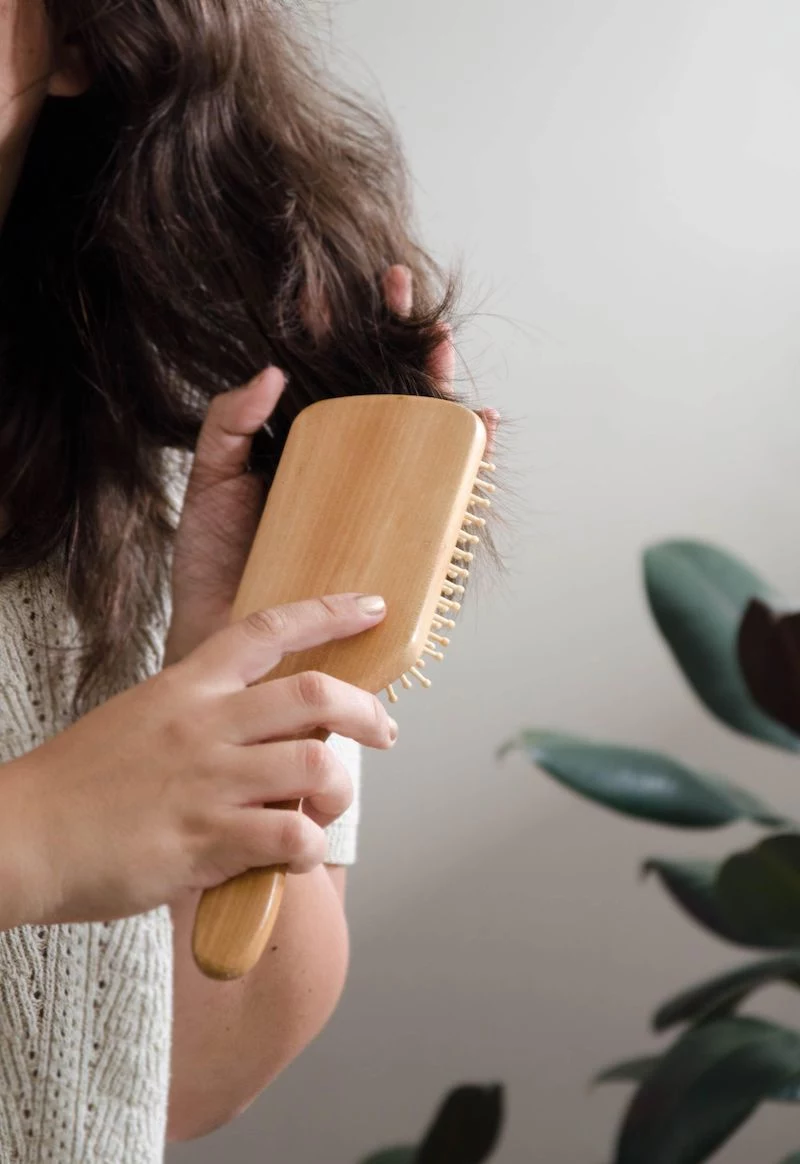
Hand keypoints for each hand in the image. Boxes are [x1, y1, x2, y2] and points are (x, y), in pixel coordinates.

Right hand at [2, 594, 394, 928]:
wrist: (21, 836)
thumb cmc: (79, 785)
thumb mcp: (140, 718)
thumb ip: (202, 714)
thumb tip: (262, 726)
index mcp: (187, 687)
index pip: (267, 631)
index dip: (328, 613)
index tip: (371, 607)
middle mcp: (205, 725)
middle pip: (315, 694)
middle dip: (367, 710)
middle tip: (385, 730)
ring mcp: (207, 781)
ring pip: (317, 767)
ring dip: (339, 792)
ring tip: (324, 810)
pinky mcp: (204, 841)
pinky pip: (292, 836)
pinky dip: (308, 850)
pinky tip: (291, 858)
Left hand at [165, 267, 498, 664]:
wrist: (232, 648)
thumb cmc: (217, 569)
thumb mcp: (211, 485)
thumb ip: (227, 425)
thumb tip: (272, 373)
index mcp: (304, 449)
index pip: (335, 379)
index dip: (346, 332)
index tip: (344, 290)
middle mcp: (347, 470)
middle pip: (387, 394)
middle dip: (399, 337)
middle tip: (398, 287)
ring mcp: (378, 504)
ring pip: (423, 437)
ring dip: (440, 386)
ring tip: (439, 344)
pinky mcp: (401, 543)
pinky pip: (446, 498)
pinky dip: (470, 461)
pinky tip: (476, 428)